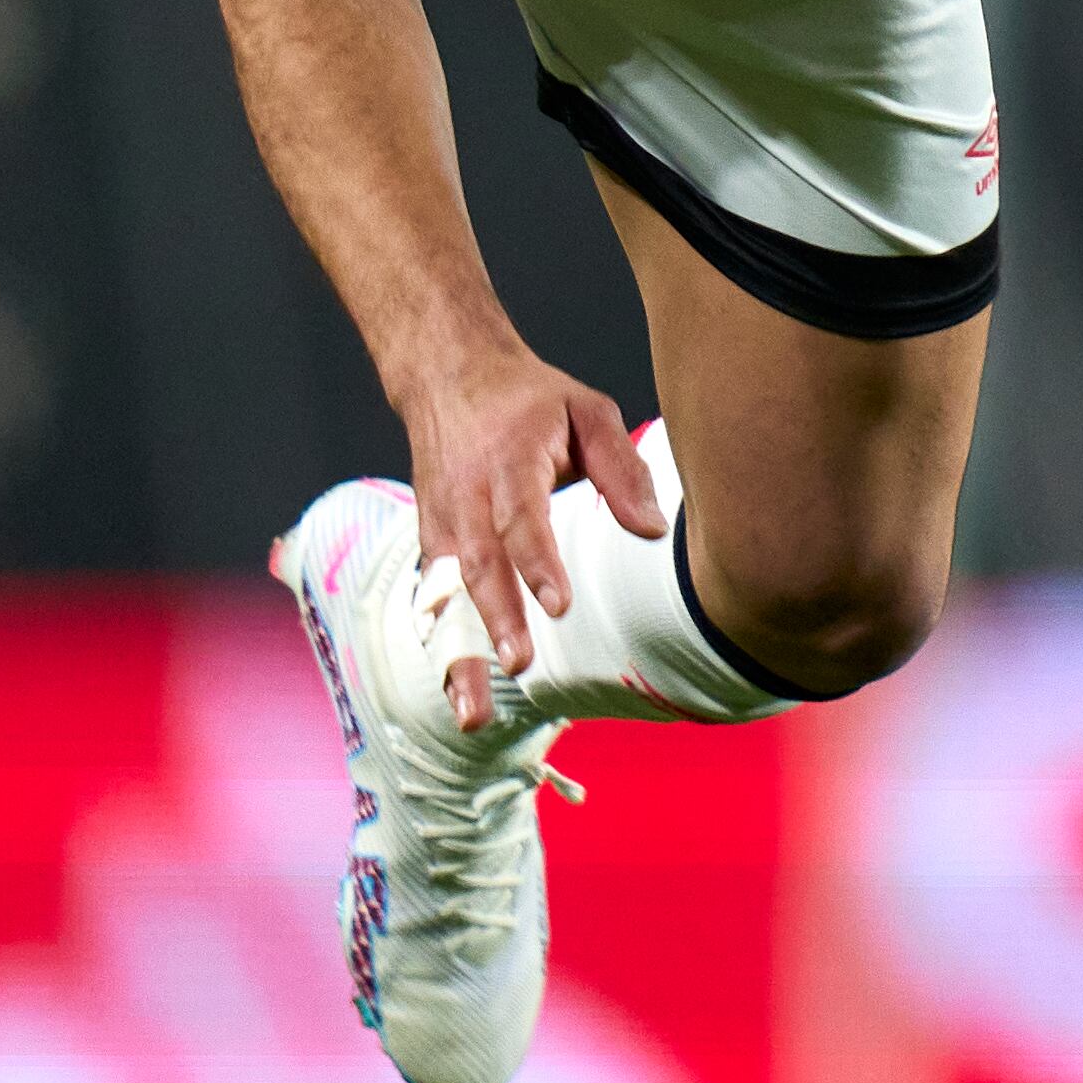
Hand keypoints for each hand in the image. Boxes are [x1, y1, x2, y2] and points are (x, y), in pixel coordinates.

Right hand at [398, 331, 665, 729]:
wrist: (445, 370)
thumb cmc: (528, 398)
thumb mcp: (585, 410)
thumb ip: (620, 467)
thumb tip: (651, 532)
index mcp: (507, 459)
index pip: (520, 515)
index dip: (537, 560)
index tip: (560, 604)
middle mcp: (465, 495)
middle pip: (477, 561)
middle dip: (497, 616)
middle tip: (520, 664)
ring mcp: (441, 521)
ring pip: (446, 594)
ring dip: (458, 653)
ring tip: (474, 712)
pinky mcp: (430, 542)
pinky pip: (434, 600)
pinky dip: (443, 649)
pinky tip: (459, 697)